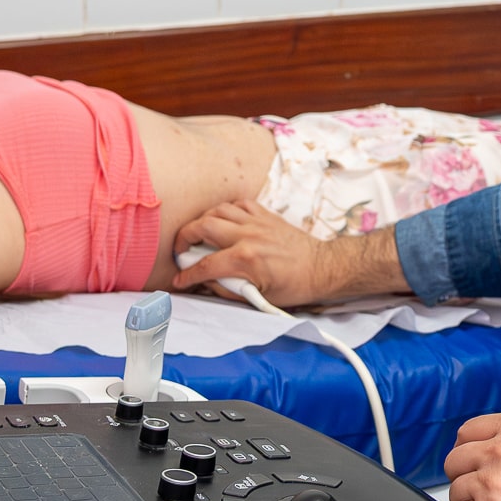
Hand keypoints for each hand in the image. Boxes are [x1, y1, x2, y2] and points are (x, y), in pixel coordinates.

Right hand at [172, 200, 382, 307]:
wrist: (321, 268)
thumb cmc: (293, 286)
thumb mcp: (259, 297)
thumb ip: (228, 289)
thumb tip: (205, 282)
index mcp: (246, 260)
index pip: (205, 266)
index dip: (187, 275)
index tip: (179, 280)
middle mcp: (248, 236)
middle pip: (203, 226)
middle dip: (184, 237)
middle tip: (181, 249)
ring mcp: (257, 222)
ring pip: (218, 210)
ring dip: (202, 220)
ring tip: (198, 234)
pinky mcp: (265, 215)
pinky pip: (238, 204)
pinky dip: (225, 210)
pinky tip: (222, 220)